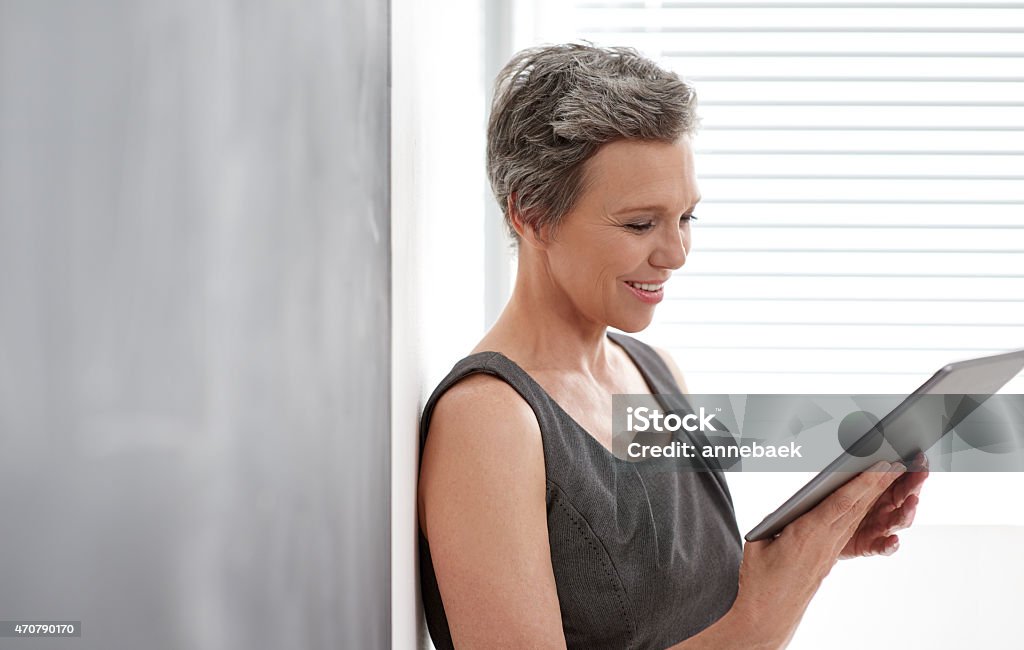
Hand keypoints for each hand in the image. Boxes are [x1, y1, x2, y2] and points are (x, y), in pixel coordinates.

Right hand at [724, 461, 909, 647]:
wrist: (769, 612)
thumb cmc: (761, 578)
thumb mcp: (760, 542)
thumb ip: (776, 520)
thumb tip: (788, 507)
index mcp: (808, 534)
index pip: (840, 502)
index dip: (861, 482)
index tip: (878, 465)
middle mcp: (825, 541)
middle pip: (856, 506)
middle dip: (877, 483)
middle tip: (895, 462)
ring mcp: (830, 550)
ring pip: (856, 516)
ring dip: (873, 495)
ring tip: (889, 476)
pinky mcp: (829, 556)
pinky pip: (848, 528)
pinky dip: (859, 510)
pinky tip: (867, 499)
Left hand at [840, 453, 929, 558]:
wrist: (825, 534)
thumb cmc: (838, 508)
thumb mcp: (847, 485)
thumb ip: (859, 473)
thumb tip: (868, 456)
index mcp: (882, 494)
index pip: (902, 480)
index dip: (913, 470)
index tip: (920, 458)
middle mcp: (886, 511)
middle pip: (906, 497)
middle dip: (915, 484)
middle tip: (922, 472)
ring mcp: (881, 528)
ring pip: (899, 520)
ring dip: (907, 510)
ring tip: (912, 500)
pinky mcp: (871, 545)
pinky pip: (883, 546)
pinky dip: (890, 545)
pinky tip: (894, 540)